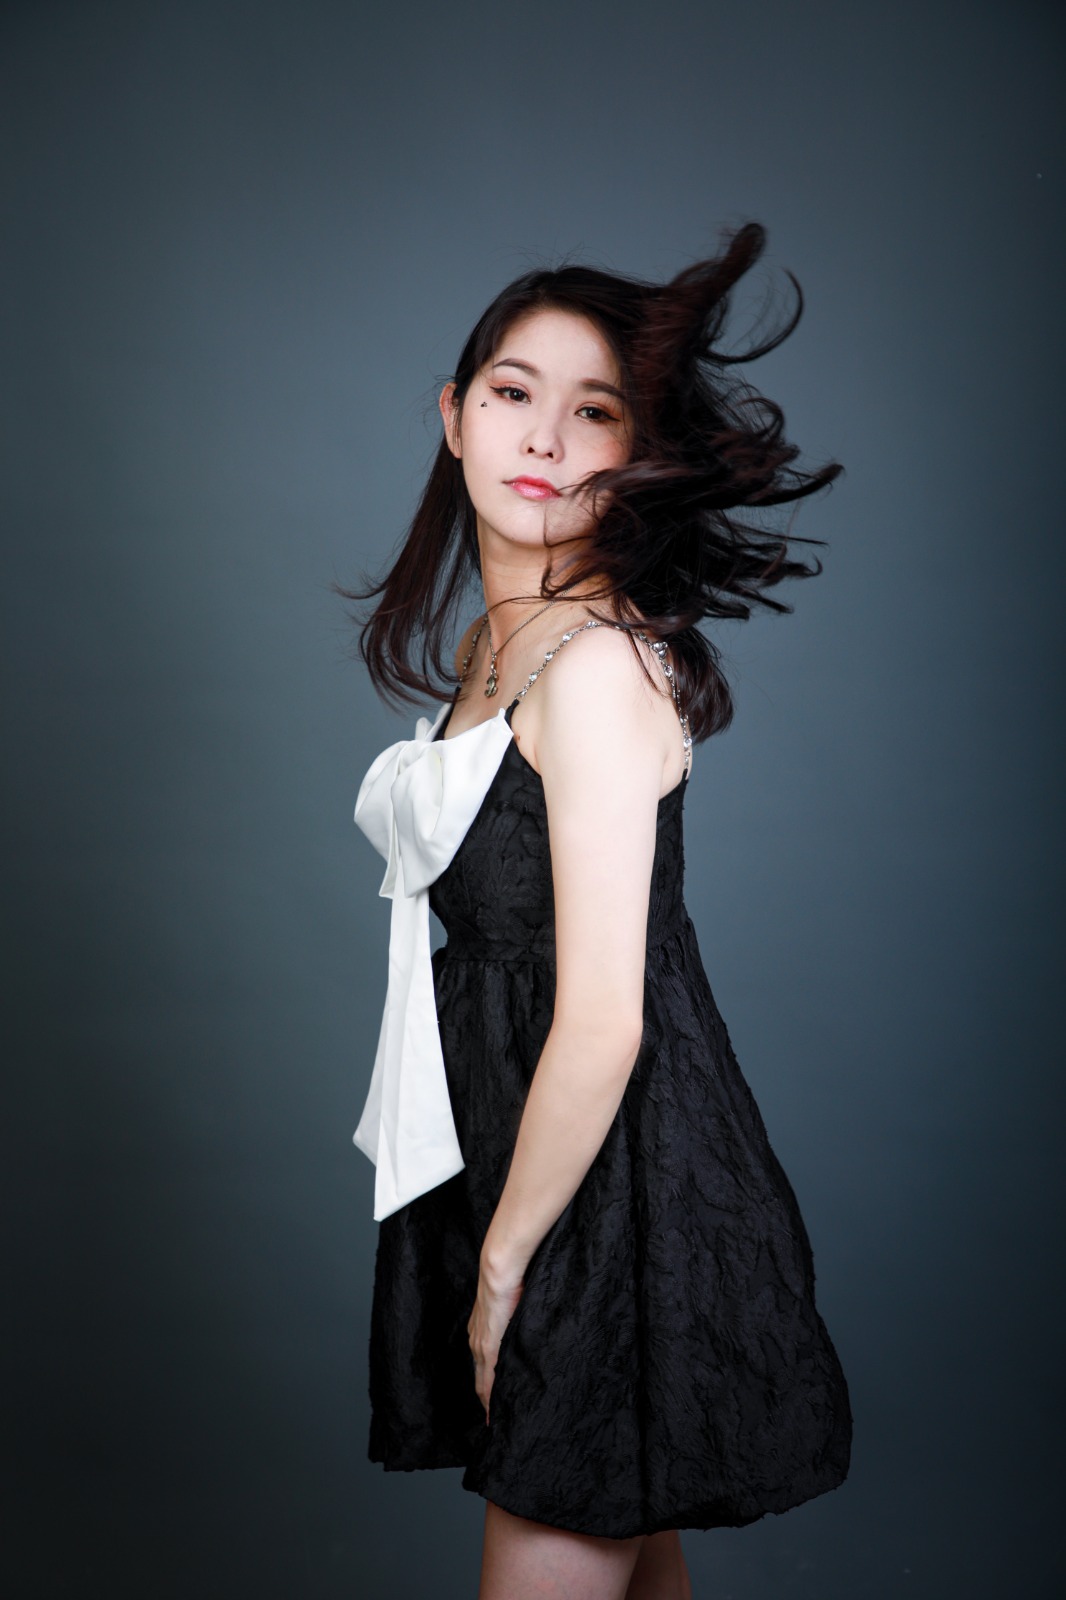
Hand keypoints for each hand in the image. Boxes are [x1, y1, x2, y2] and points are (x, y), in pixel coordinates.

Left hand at [467, 1263, 523, 1423]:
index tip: (491, 1401)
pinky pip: (488, 1380)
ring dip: (488, 1401)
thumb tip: (524, 1324)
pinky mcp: (489, 1348)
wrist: (498, 1272)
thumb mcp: (509, 1305)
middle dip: (485, 1399)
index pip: (482, 1364)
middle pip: (480, 1378)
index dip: (486, 1383)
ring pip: (482, 1382)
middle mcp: (476, 1342)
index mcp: (480, 1331)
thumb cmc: (508, 1281)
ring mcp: (480, 1346)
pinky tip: (494, 1411)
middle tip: (493, 1419)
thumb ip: (513, 1318)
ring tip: (495, 1419)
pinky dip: (491, 1397)